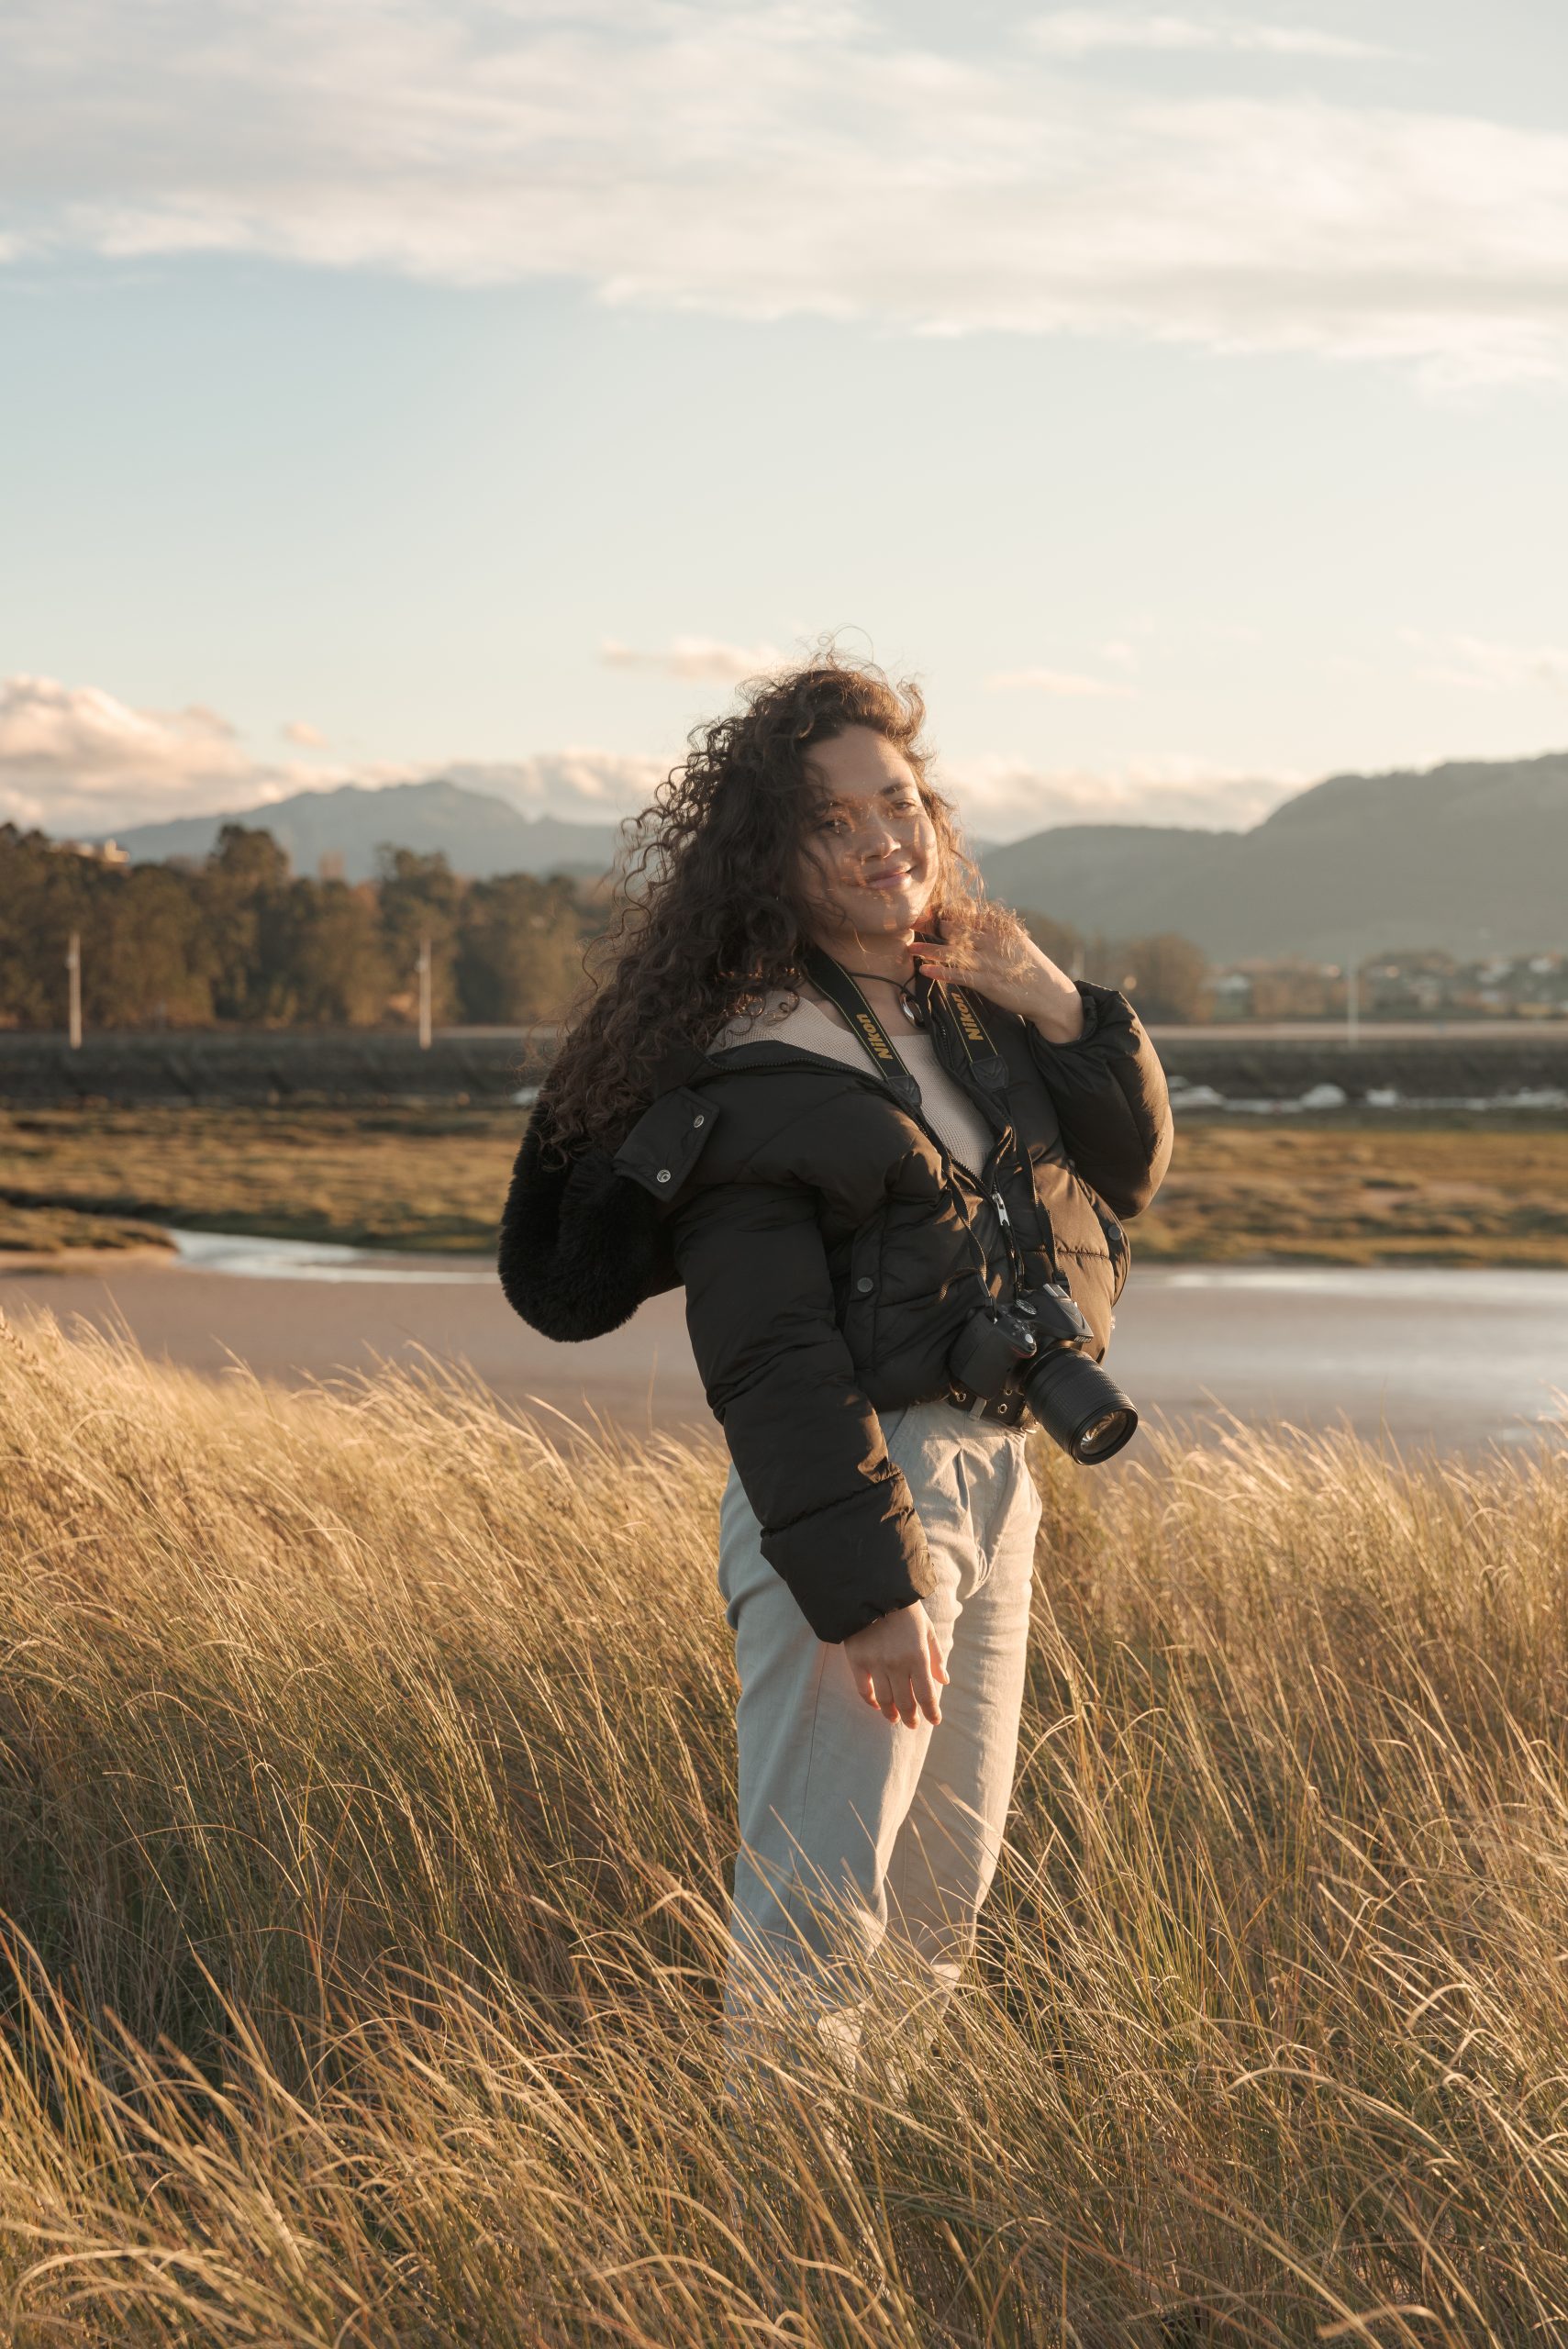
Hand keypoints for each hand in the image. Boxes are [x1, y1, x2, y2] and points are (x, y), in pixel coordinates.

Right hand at [842, 1601, 949, 1728]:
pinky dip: (871, 1701)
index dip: (931, 1712)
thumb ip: (935, 1656)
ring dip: (892, 1713)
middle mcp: (897, 1664)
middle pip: (906, 1702)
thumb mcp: (927, 1629)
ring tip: (895, 1718)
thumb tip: (944, 1681)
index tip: (934, 1720)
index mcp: (918, 1656)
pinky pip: (864, 1689)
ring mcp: (876, 1663)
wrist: (872, 1590)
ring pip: (885, 1700)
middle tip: (913, 1724)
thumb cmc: (905, 1610)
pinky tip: (877, 1705)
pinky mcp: (857, 1660)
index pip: (926, 1695)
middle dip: (911, 1718)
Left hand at [915, 903, 1086, 1044]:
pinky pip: (958, 975)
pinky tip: (924, 970)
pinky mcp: (987, 982)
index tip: (927, 908)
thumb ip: (994, 931)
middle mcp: (992, 940)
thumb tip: (974, 921)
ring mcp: (989, 961)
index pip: (968, 913)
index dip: (946, 911)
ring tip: (910, 947)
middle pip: (956, 928)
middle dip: (932, 925)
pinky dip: (940, 972)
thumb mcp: (1015, 941)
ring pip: (953, 950)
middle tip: (912, 922)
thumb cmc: (1030, 967)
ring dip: (929, 949)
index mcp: (1000, 927)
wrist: (1049, 994)